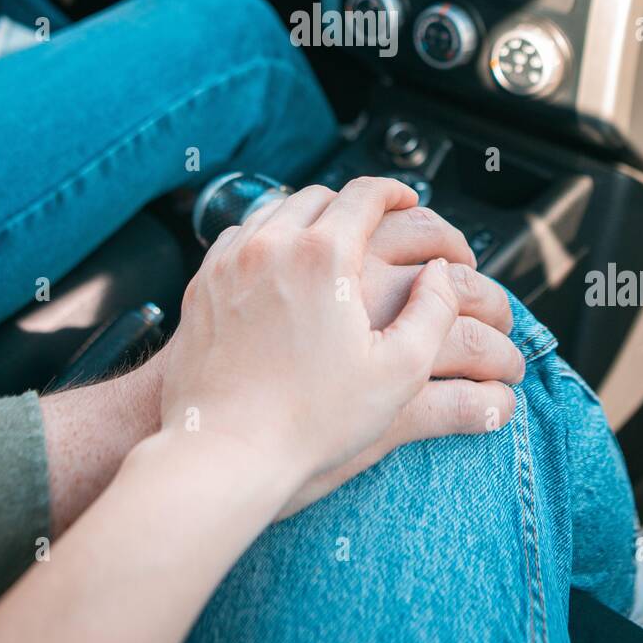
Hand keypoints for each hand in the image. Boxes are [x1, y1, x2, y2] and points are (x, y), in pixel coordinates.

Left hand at [160, 177, 499, 487]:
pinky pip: (240, 238)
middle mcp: (271, 246)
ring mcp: (230, 262)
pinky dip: (268, 238)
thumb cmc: (309, 422)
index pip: (363, 195)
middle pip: (319, 197)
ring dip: (308, 217)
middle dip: (352, 204)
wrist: (222, 451)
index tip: (405, 198)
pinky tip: (280, 266)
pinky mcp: (202, 284)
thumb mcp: (398, 372)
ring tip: (329, 241)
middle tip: (374, 223)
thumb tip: (440, 272)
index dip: (392, 191)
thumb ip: (433, 311)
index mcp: (323, 257)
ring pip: (276, 212)